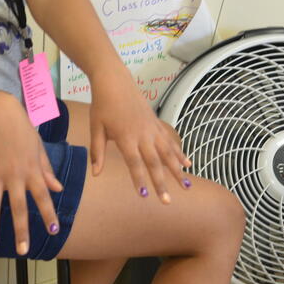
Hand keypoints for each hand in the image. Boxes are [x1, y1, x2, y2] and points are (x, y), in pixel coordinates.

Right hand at [0, 91, 62, 255]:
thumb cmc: (22, 129)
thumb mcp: (38, 148)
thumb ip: (46, 170)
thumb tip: (57, 189)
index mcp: (32, 170)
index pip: (43, 196)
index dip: (48, 214)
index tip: (53, 231)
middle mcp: (14, 174)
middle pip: (18, 207)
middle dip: (21, 229)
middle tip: (23, 250)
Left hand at [87, 71, 190, 202]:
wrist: (115, 81)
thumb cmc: (102, 105)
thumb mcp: (96, 128)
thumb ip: (98, 151)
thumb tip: (96, 173)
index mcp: (126, 137)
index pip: (134, 163)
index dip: (140, 180)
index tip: (145, 197)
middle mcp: (142, 134)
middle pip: (154, 162)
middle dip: (162, 183)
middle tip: (168, 202)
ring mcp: (152, 128)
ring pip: (167, 152)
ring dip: (177, 170)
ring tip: (186, 186)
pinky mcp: (156, 123)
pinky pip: (170, 141)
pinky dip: (179, 153)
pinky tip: (187, 164)